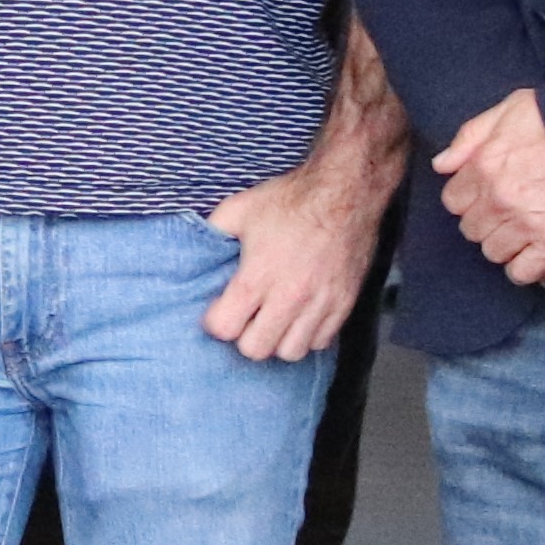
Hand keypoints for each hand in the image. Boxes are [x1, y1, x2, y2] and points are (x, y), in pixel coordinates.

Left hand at [201, 138, 400, 361]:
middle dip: (245, 336)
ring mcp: (320, 304)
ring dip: (277, 340)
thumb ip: (212, 233)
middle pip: (256, 349)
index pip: (225, 329)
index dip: (217, 321)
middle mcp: (289, 297)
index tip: (220, 309)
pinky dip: (307, 336)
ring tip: (274, 319)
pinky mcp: (344, 304)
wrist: (347, 193)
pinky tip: (300, 317)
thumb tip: (197, 249)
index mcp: (257, 277)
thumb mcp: (238, 210)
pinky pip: (320, 342)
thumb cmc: (291, 200)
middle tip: (247, 317)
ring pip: (291, 352)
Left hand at [435, 88, 544, 281]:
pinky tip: (534, 254)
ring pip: (493, 251)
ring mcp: (526, 223)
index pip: (453, 201)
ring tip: (521, 232)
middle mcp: (499, 199)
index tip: (484, 196)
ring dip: (503, 244)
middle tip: (505, 214)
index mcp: (484, 166)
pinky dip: (524, 267)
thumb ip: (470, 137)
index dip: (468, 199)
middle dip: (485, 222)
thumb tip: (441, 165)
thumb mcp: (510, 109)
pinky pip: (522, 271)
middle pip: (471, 228)